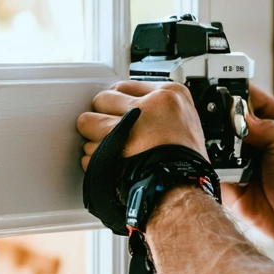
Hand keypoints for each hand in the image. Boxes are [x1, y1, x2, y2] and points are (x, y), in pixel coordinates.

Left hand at [77, 80, 206, 169]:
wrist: (185, 186)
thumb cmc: (186, 159)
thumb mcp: (184, 118)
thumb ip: (157, 105)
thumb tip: (127, 101)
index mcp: (169, 94)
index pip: (123, 86)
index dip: (118, 104)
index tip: (119, 114)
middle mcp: (148, 106)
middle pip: (102, 99)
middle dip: (102, 116)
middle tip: (111, 131)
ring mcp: (129, 127)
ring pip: (87, 122)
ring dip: (94, 138)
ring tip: (111, 148)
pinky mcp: (113, 149)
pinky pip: (87, 151)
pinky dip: (93, 159)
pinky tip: (111, 163)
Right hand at [221, 84, 273, 244]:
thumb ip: (256, 125)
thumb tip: (229, 114)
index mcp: (272, 118)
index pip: (245, 94)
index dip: (228, 90)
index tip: (208, 87)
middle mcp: (255, 136)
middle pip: (224, 120)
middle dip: (214, 121)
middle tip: (207, 123)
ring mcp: (241, 158)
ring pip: (215, 145)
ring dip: (212, 146)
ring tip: (211, 147)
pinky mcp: (232, 180)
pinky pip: (213, 170)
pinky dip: (210, 167)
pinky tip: (210, 165)